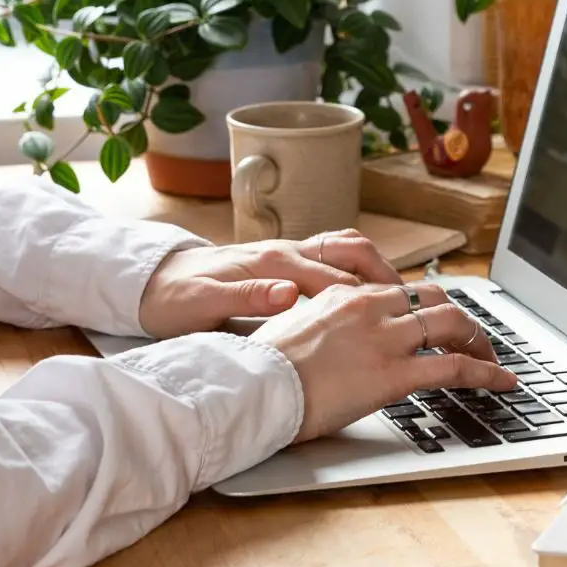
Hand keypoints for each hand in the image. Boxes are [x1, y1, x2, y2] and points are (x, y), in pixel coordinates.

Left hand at [140, 229, 402, 337]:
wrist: (150, 283)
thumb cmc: (174, 298)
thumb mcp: (202, 305)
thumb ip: (247, 299)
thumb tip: (289, 294)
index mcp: (272, 262)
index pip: (334, 275)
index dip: (369, 295)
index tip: (399, 315)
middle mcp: (286, 251)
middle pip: (353, 251)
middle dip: (387, 275)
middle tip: (416, 304)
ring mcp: (288, 254)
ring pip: (348, 251)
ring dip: (378, 271)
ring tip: (404, 300)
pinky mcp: (285, 264)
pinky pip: (335, 259)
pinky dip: (360, 273)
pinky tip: (370, 299)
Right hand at [250, 282, 517, 442]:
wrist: (249, 388)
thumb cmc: (260, 371)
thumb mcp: (293, 334)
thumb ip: (323, 329)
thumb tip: (335, 344)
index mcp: (344, 296)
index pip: (400, 290)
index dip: (427, 306)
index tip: (437, 320)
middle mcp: (369, 306)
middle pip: (433, 298)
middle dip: (460, 317)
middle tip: (473, 336)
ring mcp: (384, 337)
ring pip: (451, 324)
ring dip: (479, 339)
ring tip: (493, 357)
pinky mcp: (393, 373)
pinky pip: (453, 366)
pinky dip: (485, 372)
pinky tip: (500, 381)